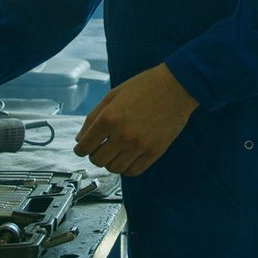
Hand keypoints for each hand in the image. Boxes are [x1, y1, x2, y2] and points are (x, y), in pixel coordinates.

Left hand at [73, 64, 197, 175]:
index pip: (84, 146)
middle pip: (98, 160)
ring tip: (115, 152)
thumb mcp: (112, 95)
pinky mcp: (155, 152)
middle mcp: (122, 134)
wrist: (176, 87)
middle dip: (95, 155)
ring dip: (111, 162)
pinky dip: (127, 168)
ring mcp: (139, 145)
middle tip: (100, 148)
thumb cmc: (144, 87)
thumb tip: (81, 139)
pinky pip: (134, 171)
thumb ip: (93, 117)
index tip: (82, 148)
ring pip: (114, 168)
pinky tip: (128, 157)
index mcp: (109, 118)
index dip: (80, 149)